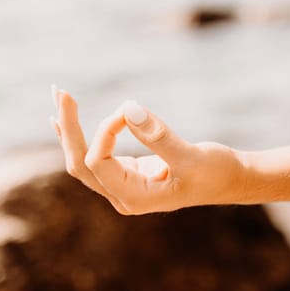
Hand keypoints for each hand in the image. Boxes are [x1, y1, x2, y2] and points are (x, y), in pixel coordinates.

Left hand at [50, 86, 251, 214]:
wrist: (230, 180)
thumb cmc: (216, 172)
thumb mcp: (191, 156)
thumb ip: (159, 136)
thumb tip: (126, 108)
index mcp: (134, 198)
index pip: (99, 161)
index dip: (105, 131)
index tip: (127, 110)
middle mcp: (122, 195)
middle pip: (81, 163)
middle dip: (69, 128)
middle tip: (61, 92)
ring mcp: (123, 185)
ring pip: (84, 159)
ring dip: (70, 129)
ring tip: (59, 96)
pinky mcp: (128, 172)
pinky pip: (96, 155)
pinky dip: (81, 135)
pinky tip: (63, 119)